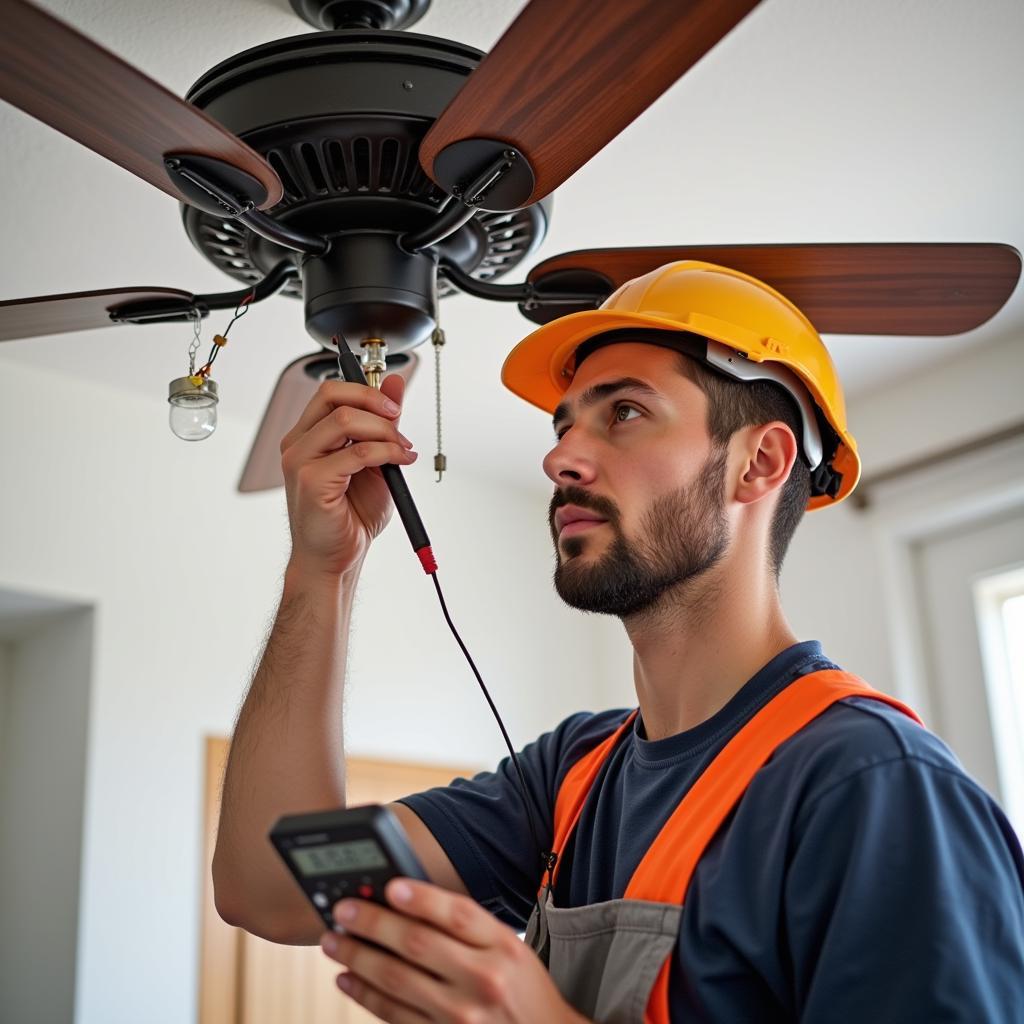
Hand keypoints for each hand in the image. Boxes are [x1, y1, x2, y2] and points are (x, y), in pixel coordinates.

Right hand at [279, 373, 417, 577]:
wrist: (339, 558)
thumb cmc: (352, 515)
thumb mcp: (376, 459)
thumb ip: (382, 422)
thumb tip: (393, 384)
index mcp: (308, 436)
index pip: (331, 392)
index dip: (366, 390)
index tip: (394, 406)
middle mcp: (298, 444)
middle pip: (332, 395)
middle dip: (373, 401)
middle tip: (398, 418)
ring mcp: (300, 461)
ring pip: (345, 420)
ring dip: (384, 431)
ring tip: (402, 449)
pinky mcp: (311, 481)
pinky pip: (356, 453)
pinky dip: (386, 453)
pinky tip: (399, 462)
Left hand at [320, 878, 589, 1023]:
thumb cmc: (521, 988)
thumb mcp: (510, 948)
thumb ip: (469, 927)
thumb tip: (409, 899)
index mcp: (503, 947)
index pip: (460, 914)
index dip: (423, 898)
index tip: (392, 884)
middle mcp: (483, 980)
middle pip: (419, 944)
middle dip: (374, 923)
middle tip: (343, 909)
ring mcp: (461, 1017)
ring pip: (397, 980)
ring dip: (358, 957)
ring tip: (333, 939)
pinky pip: (393, 1015)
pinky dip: (365, 995)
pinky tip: (348, 978)